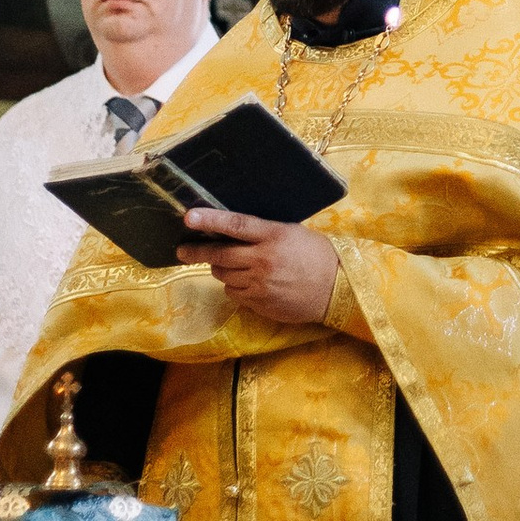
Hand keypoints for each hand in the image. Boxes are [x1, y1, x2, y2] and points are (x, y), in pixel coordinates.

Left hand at [180, 210, 339, 328]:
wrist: (337, 288)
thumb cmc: (317, 255)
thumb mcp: (293, 233)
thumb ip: (264, 232)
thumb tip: (233, 230)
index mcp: (273, 236)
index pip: (235, 225)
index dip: (210, 220)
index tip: (189, 217)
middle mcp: (263, 259)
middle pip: (219, 254)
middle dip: (196, 251)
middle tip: (182, 250)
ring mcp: (259, 284)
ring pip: (223, 275)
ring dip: (221, 268)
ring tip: (229, 264)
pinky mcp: (259, 303)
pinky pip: (233, 293)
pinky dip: (234, 286)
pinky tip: (246, 282)